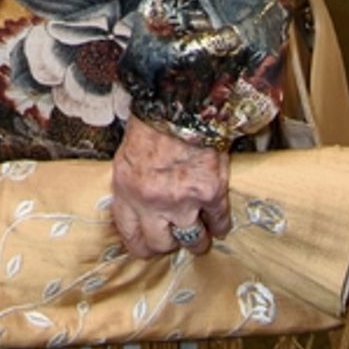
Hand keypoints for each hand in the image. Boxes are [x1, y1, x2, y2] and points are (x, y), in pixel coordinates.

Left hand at [110, 114, 229, 258]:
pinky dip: (220, 225)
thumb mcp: (127, 157)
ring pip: (193, 240)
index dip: (141, 244)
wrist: (180, 102)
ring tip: (199, 233)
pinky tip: (219, 223)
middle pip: (161, 244)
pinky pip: (219, 222)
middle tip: (175, 236)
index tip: (148, 245)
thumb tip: (140, 211)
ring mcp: (184, 200)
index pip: (130, 236)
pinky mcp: (211, 193)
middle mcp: (153, 202)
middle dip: (168, 243)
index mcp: (127, 191)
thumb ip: (132, 188)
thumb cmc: (151, 124)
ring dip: (197, 239)